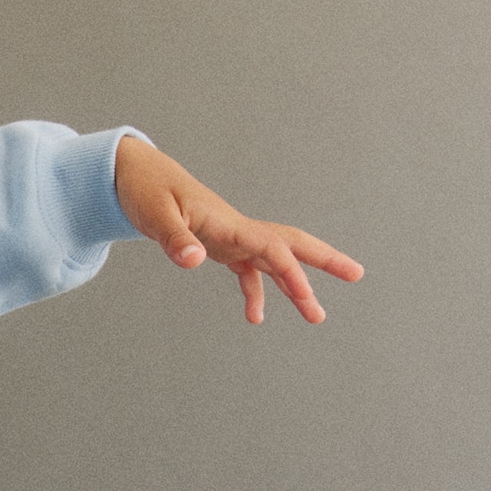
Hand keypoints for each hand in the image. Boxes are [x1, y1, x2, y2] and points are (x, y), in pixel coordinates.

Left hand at [114, 140, 361, 325]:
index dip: (291, 272)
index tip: (306, 297)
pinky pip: (247, 270)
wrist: (133, 173)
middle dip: (325, 260)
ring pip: (275, 260)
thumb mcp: (153, 216)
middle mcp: (237, 229)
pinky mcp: (218, 245)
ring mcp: (230, 237)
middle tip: (358, 274)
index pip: (271, 248)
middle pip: (291, 244)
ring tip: (317, 315)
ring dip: (297, 285)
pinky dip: (255, 292)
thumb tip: (195, 262)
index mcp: (228, 222)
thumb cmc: (143, 190)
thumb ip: (175, 240)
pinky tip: (255, 317)